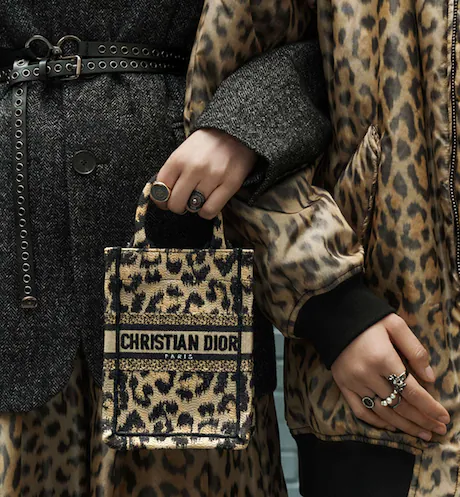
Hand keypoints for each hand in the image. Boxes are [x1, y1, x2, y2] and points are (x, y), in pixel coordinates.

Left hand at [153, 129, 256, 218]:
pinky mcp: (230, 184)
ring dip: (194, 207)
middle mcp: (194, 168)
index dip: (161, 200)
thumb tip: (162, 197)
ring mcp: (213, 177)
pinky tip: (208, 202)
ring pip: (193, 209)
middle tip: (183, 201)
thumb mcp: (183, 152)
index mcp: (178, 159)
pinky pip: (210, 210)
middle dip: (177, 206)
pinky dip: (206, 211)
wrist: (235, 132)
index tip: (166, 201)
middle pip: (175, 203)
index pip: (160, 190)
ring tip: (198, 197)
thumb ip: (172, 172)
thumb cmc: (206, 145)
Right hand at [331, 314, 449, 440]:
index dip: (430, 407)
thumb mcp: (395, 324)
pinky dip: (378, 422)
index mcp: (382, 358)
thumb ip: (414, 350)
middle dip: (423, 420)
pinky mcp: (342, 385)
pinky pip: (361, 411)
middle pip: (399, 405)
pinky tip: (393, 426)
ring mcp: (353, 382)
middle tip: (439, 430)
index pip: (411, 390)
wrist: (334, 315)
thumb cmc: (368, 319)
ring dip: (405, 426)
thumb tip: (429, 377)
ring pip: (383, 412)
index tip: (444, 417)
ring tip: (423, 434)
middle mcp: (367, 374)